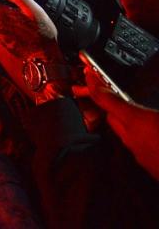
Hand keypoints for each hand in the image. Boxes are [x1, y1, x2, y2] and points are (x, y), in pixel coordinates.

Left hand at [75, 52, 158, 178]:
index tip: (89, 74)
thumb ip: (154, 103)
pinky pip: (138, 148)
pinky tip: (156, 136)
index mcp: (138, 121)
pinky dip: (142, 139)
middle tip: (119, 94)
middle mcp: (133, 138)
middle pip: (112, 117)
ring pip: (125, 134)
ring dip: (129, 123)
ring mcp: (139, 154)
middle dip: (113, 105)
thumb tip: (149, 109)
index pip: (106, 100)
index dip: (95, 85)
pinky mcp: (148, 167)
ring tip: (145, 117)